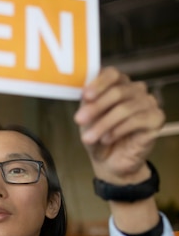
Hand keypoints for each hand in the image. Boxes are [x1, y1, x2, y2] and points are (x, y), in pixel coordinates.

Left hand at [74, 67, 164, 183]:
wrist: (109, 162)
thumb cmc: (98, 137)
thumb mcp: (87, 119)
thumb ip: (87, 103)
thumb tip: (84, 92)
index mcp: (118, 84)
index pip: (112, 74)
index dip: (98, 83)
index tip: (85, 96)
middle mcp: (135, 90)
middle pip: (117, 91)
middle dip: (96, 107)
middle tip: (80, 120)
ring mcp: (148, 103)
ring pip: (125, 108)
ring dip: (104, 124)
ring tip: (89, 138)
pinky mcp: (156, 119)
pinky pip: (137, 120)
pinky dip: (118, 130)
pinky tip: (107, 139)